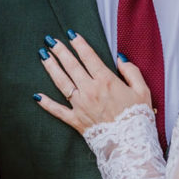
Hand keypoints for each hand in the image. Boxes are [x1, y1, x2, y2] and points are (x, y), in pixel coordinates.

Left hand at [35, 32, 150, 134]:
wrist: (131, 145)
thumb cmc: (138, 117)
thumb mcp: (142, 90)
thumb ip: (131, 71)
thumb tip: (120, 58)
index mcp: (106, 81)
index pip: (89, 57)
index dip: (79, 44)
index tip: (71, 34)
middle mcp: (90, 90)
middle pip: (72, 66)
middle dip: (60, 51)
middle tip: (50, 40)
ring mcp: (81, 105)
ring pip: (62, 83)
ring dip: (51, 68)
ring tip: (43, 56)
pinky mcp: (76, 120)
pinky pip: (58, 111)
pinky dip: (47, 104)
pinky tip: (36, 95)